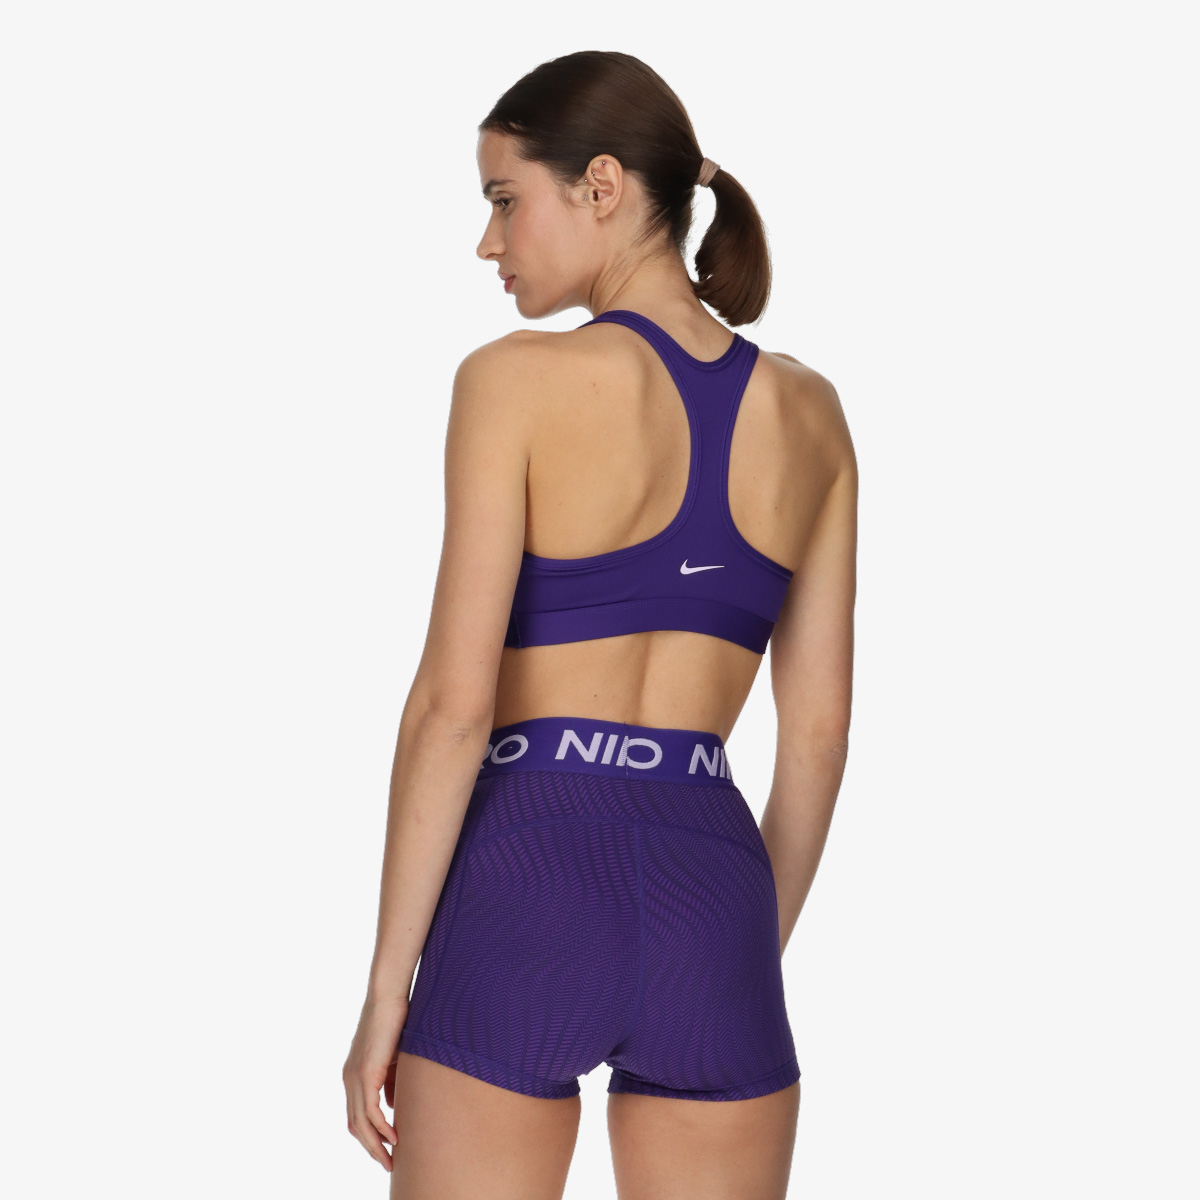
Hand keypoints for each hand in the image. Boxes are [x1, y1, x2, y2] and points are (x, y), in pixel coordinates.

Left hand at [343, 994, 407, 1171]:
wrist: (389, 996)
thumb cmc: (395, 1021)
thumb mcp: (394, 1058)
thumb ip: (391, 1081)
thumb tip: (392, 1106)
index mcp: (353, 1075)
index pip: (356, 1115)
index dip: (369, 1135)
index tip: (385, 1149)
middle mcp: (349, 1079)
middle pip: (355, 1125)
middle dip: (371, 1148)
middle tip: (387, 1164)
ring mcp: (355, 1077)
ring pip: (360, 1123)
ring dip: (375, 1145)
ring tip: (391, 1159)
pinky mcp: (365, 1073)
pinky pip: (370, 1112)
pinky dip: (381, 1128)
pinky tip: (394, 1137)